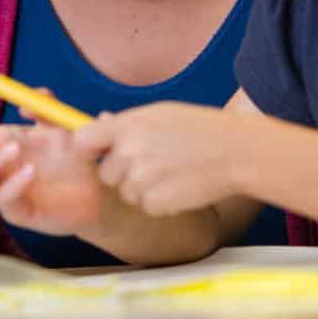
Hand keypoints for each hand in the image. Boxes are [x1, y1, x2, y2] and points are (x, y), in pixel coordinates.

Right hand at [0, 111, 102, 235]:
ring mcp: (3, 190)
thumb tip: (32, 95)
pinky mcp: (20, 213)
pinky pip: (6, 199)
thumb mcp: (62, 128)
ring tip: (17, 148)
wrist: (100, 193)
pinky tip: (32, 172)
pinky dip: (16, 182)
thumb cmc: (74, 159)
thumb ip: (47, 109)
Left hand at [74, 102, 241, 215]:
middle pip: (105, 173)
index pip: (83, 141)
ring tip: (169, 171)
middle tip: (151, 161)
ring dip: (141, 186)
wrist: (234, 152)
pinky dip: (158, 200)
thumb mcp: (160, 114)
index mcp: (128, 125)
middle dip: (121, 171)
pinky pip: (144, 205)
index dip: (87, 149)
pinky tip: (178, 185)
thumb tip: (99, 124)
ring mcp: (141, 180)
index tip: (96, 152)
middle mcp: (129, 152)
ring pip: (125, 191)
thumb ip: (126, 123)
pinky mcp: (154, 203)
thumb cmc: (198, 128)